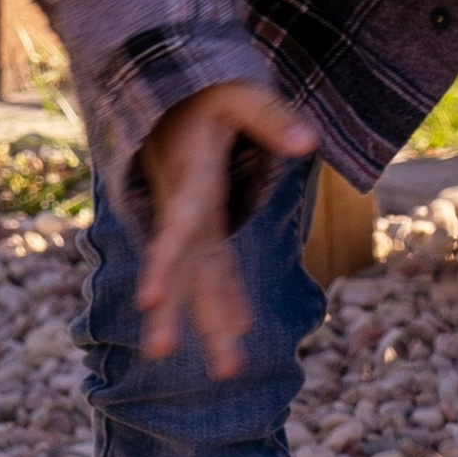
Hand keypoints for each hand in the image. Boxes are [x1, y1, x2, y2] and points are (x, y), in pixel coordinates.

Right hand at [133, 81, 320, 374]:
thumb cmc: (205, 88)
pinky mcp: (199, 220)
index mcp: (189, 182)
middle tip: (162, 355)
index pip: (175, 232)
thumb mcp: (238, 92)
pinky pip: (211, 266)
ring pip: (198, 277)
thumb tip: (309, 143)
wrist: (168, 84)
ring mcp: (190, 219)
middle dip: (178, 312)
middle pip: (183, 268)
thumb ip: (270, 117)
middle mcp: (184, 209)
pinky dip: (224, 297)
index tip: (148, 301)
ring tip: (228, 371)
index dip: (163, 266)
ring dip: (210, 321)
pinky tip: (239, 329)